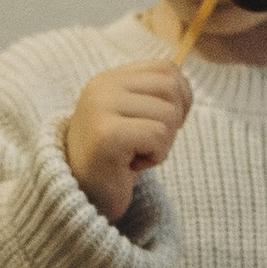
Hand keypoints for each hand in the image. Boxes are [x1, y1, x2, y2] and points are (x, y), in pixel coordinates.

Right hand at [62, 58, 191, 224]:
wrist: (82, 199)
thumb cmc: (115, 161)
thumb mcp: (133, 119)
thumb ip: (153, 96)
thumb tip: (184, 85)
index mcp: (109, 80)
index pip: (166, 68)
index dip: (181, 97)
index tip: (164, 125)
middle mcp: (102, 88)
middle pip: (171, 88)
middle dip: (173, 122)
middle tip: (148, 145)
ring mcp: (102, 108)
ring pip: (169, 114)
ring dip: (163, 143)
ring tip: (136, 156)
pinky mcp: (108, 135)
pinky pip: (159, 136)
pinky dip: (155, 157)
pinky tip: (131, 166)